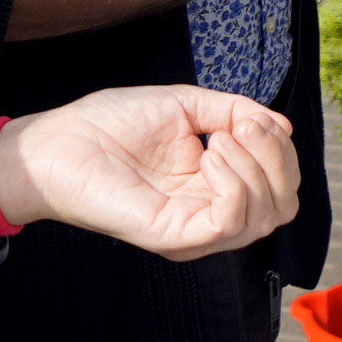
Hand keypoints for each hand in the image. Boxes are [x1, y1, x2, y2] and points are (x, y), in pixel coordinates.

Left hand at [0, 84, 301, 257]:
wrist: (58, 143)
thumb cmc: (110, 124)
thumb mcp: (186, 104)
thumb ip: (235, 112)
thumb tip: (282, 127)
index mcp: (214, 187)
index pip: (280, 187)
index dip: (281, 152)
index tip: (253, 120)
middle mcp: (208, 214)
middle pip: (282, 208)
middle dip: (278, 161)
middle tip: (243, 128)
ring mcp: (192, 230)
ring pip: (264, 219)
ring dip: (254, 168)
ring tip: (215, 140)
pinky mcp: (172, 237)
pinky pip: (228, 223)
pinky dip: (233, 184)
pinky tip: (207, 156)